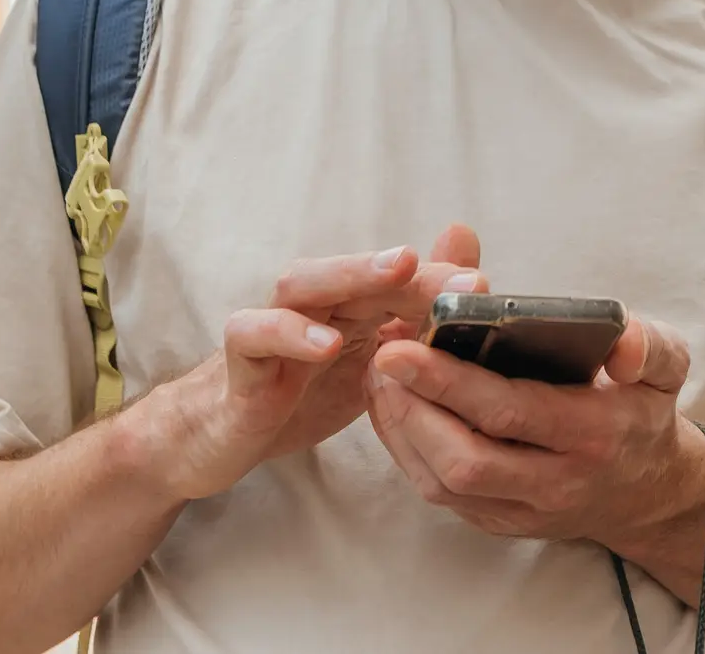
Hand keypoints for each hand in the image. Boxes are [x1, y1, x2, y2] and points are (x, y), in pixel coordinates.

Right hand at [131, 224, 483, 501]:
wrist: (218, 435)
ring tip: (399, 270)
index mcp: (345, 306)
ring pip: (305, 283)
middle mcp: (311, 304)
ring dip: (352, 273)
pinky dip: (288, 333)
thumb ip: (409, 320)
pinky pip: (254, 334)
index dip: (440, 279)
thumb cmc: (297, 389)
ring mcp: (271, 328)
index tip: (486, 285)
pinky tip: (325, 343)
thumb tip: (462, 272)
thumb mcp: (364, 365)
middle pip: (359, 270)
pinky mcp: (239, 362)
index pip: (396, 281)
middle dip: (414, 269)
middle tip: (463, 273)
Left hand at [365, 312, 704, 549]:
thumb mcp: (667, 366)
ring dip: (400, 428)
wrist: (647, 491)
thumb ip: (648, 345)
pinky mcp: (497, 522)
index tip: (404, 346)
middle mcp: (555, 482)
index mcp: (593, 435)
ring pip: (443, 483)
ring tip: (378, 373)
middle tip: (379, 355)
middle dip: (412, 407)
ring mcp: (521, 509)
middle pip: (465, 458)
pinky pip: (438, 491)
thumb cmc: (643, 410)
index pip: (511, 413)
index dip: (450, 382)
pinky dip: (405, 447)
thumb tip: (620, 341)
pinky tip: (391, 404)